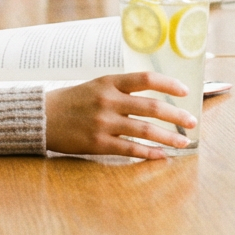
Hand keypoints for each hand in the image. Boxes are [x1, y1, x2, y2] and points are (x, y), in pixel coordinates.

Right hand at [44, 72, 195, 158]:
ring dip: (169, 137)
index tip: (185, 91)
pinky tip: (161, 156)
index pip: (145, 79)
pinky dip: (149, 153)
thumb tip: (155, 98)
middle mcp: (108, 100)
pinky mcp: (98, 143)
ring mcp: (103, 122)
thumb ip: (121, 90)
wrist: (42, 116)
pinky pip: (131, 149)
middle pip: (152, 107)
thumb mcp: (96, 86)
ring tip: (183, 142)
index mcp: (108, 82)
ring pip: (145, 130)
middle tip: (192, 121)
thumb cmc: (72, 101)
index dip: (169, 84)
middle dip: (177, 115)